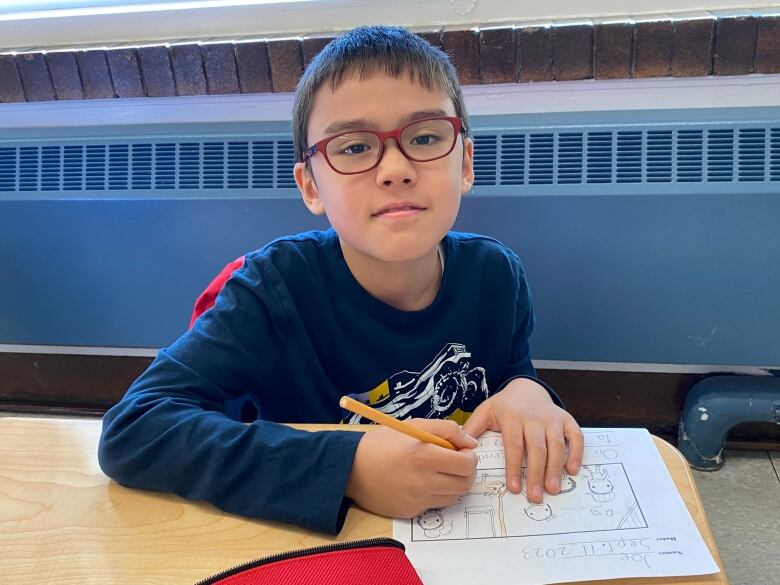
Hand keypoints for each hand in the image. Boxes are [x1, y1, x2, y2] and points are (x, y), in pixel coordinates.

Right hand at [345, 419, 478, 517]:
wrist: (350, 468)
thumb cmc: (382, 443)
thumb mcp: (414, 425)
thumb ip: (446, 429)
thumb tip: (470, 443)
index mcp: (424, 455)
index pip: (466, 464)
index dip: (470, 457)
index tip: (463, 451)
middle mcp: (422, 481)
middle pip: (465, 484)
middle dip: (467, 472)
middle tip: (457, 462)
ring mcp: (417, 500)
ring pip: (454, 496)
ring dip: (454, 484)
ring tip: (440, 471)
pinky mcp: (410, 512)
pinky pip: (436, 505)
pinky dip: (437, 494)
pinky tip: (424, 482)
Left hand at [462, 378, 582, 503]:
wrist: (526, 388)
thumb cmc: (504, 406)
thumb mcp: (485, 412)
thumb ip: (472, 429)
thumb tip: (460, 448)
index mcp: (512, 417)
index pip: (514, 445)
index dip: (514, 467)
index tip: (514, 487)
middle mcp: (534, 417)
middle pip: (536, 448)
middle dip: (536, 474)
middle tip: (535, 496)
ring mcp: (552, 418)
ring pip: (556, 445)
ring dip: (555, 468)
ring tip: (552, 489)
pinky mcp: (566, 419)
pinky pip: (575, 436)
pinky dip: (576, 452)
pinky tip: (572, 470)